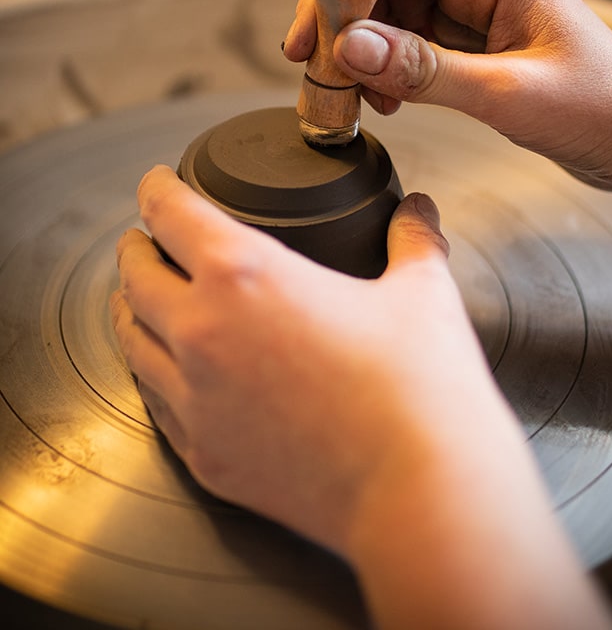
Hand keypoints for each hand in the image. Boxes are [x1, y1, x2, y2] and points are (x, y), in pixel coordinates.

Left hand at [110, 164, 462, 551]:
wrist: (417, 491)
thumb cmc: (419, 386)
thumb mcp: (422, 292)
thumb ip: (412, 240)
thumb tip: (418, 208)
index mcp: (245, 275)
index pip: (172, 214)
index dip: (155, 188)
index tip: (155, 181)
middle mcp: (202, 333)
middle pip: (136, 276)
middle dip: (136, 249)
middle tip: (145, 239)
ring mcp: (196, 401)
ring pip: (131, 340)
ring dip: (130, 309)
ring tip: (140, 298)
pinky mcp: (204, 456)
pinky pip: (156, 402)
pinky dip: (152, 372)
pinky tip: (167, 370)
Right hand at [284, 0, 611, 191]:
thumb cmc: (602, 108)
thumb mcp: (508, 94)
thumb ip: (426, 71)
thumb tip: (351, 48)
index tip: (309, 42)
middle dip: (346, 30)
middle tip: (319, 78)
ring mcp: (473, 10)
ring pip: (390, 18)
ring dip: (364, 57)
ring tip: (360, 100)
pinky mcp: (470, 42)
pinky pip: (409, 45)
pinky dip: (388, 72)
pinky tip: (388, 102)